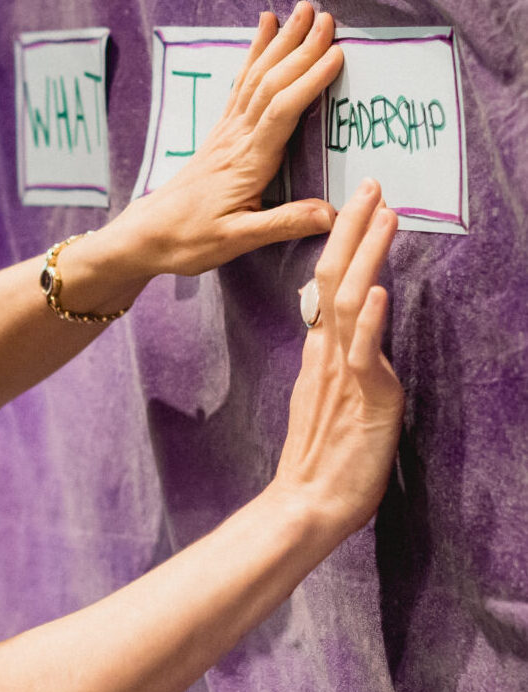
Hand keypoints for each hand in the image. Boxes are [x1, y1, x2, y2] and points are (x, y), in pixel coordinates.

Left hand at [110, 3, 342, 277]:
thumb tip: (332, 214)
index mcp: (247, 162)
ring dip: (279, 43)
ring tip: (300, 11)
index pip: (281, 112)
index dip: (309, 81)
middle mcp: (237, 138)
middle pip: (271, 83)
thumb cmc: (190, 240)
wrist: (147, 234)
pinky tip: (263, 33)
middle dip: (300, 48)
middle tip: (325, 16)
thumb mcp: (236, 240)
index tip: (337, 54)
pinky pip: (241, 85)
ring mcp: (227, 132)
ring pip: (255, 78)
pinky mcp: (221, 133)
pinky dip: (255, 55)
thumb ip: (283, 224)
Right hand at [272, 180, 403, 539]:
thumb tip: (346, 334)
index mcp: (322, 352)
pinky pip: (361, 352)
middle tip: (371, 186)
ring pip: (351, 301)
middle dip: (355, 229)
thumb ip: (336, 364)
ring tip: (383, 216)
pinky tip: (382, 289)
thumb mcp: (329, 400)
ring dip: (368, 255)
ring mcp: (342, 373)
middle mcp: (328, 353)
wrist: (306, 505)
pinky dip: (371, 318)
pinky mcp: (361, 399)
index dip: (346, 243)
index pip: (331, 284)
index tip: (360, 205)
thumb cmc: (323, 462)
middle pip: (335, 277)